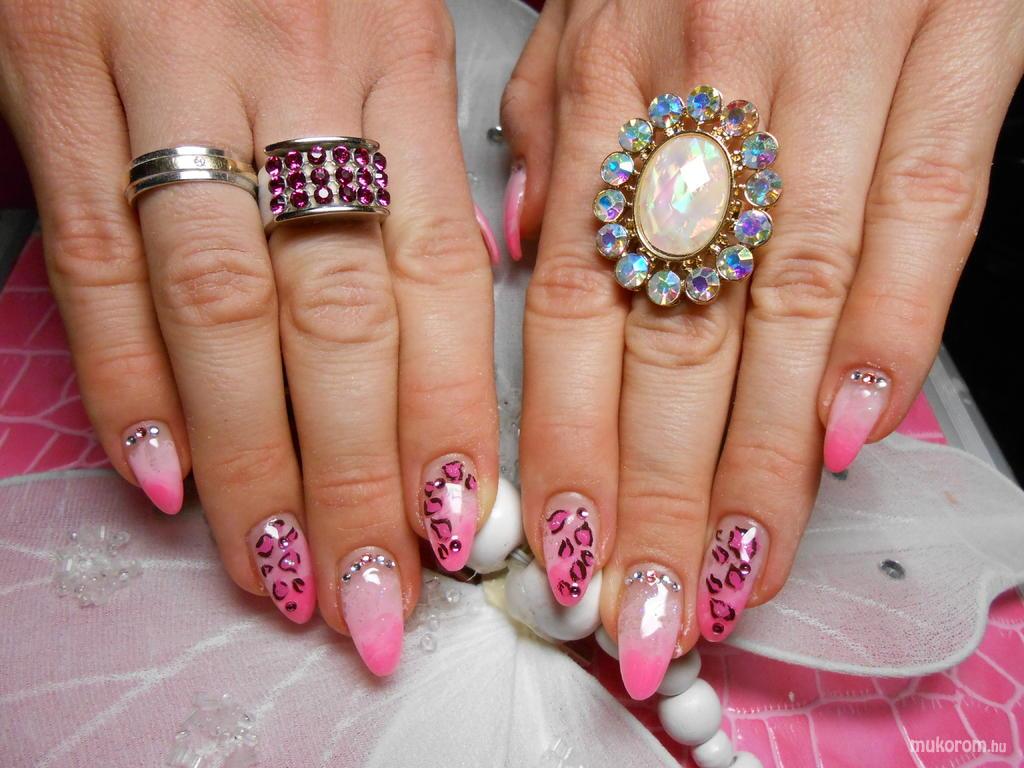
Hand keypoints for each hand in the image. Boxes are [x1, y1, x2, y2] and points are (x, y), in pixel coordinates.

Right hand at [0, 0, 497, 674]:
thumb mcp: (393, 19)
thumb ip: (425, 157)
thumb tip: (463, 312)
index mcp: (401, 60)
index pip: (441, 277)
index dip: (449, 417)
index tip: (461, 533)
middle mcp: (299, 73)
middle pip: (339, 316)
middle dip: (360, 474)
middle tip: (376, 598)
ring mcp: (166, 74)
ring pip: (220, 308)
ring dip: (253, 461)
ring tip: (282, 573)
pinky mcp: (48, 74)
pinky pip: (91, 255)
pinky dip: (123, 377)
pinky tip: (162, 477)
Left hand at [502, 0, 1022, 697]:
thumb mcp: (584, 9)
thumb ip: (550, 131)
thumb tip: (516, 255)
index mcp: (607, 84)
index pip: (567, 309)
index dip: (567, 447)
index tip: (568, 558)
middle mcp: (706, 88)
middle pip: (672, 334)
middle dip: (658, 496)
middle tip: (648, 617)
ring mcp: (835, 66)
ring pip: (790, 301)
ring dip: (761, 460)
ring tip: (737, 574)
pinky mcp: (961, 37)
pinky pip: (925, 204)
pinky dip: (893, 328)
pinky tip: (852, 436)